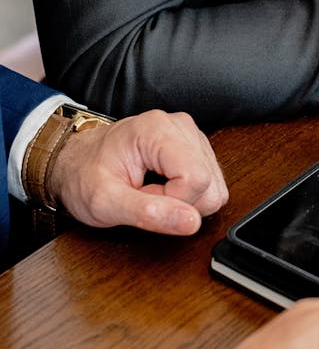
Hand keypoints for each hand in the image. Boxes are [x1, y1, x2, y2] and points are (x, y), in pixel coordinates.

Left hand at [47, 109, 227, 234]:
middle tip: (145, 196)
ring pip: (213, 184)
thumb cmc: (84, 176)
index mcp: (157, 130)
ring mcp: (189, 134)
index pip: (196, 179)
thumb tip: (191, 222)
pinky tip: (162, 186)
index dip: (172, 202)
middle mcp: (179, 126)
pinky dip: (187, 193)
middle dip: (180, 202)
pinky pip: (208, 181)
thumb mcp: (104, 202)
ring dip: (183, 199)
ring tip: (151, 190)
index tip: (143, 199)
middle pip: (209, 182)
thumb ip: (149, 213)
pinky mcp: (193, 146)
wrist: (75, 160)